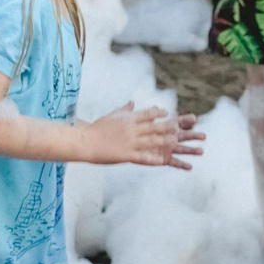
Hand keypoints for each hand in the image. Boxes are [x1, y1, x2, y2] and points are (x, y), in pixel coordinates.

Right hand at [81, 104, 204, 168]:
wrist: (85, 141)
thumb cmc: (96, 128)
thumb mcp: (112, 116)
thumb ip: (124, 110)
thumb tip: (132, 103)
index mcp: (128, 119)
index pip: (147, 114)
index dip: (158, 113)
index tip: (167, 112)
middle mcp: (131, 129)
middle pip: (153, 126)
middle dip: (167, 126)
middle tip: (179, 127)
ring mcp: (130, 142)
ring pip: (152, 141)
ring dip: (165, 141)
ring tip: (176, 142)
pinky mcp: (126, 155)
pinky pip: (143, 157)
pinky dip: (153, 159)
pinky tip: (162, 161)